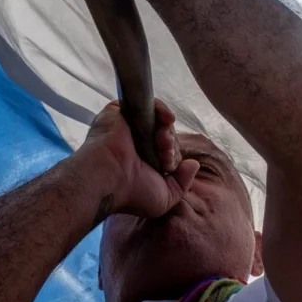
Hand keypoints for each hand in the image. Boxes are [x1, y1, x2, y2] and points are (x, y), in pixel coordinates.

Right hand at [73, 100, 197, 220]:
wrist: (108, 178)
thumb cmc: (133, 194)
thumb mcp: (165, 198)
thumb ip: (182, 183)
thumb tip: (193, 164)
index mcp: (143, 162)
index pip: (168, 150)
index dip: (173, 155)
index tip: (167, 165)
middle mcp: (135, 143)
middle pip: (165, 134)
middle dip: (170, 144)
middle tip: (163, 154)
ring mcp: (127, 127)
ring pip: (157, 119)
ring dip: (167, 129)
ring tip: (161, 141)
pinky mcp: (119, 112)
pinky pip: (146, 103)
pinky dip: (161, 110)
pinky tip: (166, 120)